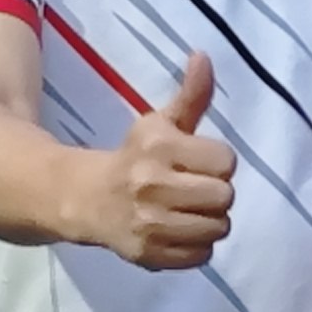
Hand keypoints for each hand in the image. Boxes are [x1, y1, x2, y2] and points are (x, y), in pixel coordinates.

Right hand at [101, 54, 236, 269]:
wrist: (85, 198)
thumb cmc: (134, 156)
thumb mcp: (161, 123)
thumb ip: (191, 95)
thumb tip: (203, 55)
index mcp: (160, 146)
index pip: (226, 161)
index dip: (217, 162)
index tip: (198, 163)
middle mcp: (152, 184)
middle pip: (225, 197)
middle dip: (216, 193)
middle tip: (195, 190)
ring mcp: (149, 223)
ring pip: (218, 228)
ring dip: (210, 221)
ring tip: (189, 212)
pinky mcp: (148, 254)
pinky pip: (201, 256)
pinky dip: (196, 247)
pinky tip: (179, 231)